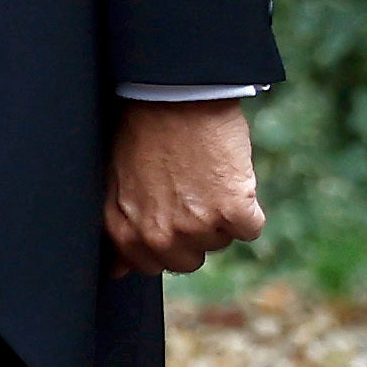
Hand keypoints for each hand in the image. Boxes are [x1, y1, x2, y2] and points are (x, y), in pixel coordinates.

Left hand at [104, 99, 264, 277]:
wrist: (175, 94)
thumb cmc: (143, 131)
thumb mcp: (116, 184)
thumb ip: (121, 229)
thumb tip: (117, 272)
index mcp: (126, 232)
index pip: (154, 266)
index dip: (167, 237)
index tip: (171, 210)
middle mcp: (158, 236)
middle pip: (190, 260)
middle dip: (194, 230)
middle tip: (191, 190)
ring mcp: (196, 226)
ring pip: (221, 241)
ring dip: (220, 214)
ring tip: (206, 175)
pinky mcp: (232, 210)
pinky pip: (250, 229)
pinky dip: (248, 207)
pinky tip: (230, 178)